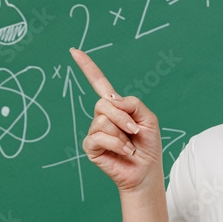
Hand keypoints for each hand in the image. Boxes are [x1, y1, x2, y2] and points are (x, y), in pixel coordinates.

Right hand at [69, 48, 162, 192]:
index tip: (74, 51)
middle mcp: (102, 116)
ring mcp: (95, 131)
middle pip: (103, 103)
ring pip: (102, 120)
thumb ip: (133, 103)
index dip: (88, 67)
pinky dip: (116, 144)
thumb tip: (111, 100)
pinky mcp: (91, 147)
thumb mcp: (148, 118)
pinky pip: (98, 137)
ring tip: (129, 145)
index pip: (99, 83)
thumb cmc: (148, 145)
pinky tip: (124, 151)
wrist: (146, 170)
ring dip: (122, 133)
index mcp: (116, 106)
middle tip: (135, 131)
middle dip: (123, 117)